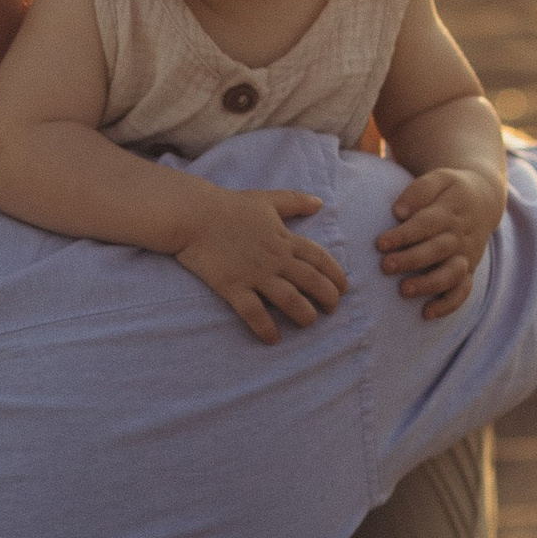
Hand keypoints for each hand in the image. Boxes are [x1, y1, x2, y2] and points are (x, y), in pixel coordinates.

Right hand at [166, 187, 346, 345]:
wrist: (193, 215)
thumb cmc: (229, 206)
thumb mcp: (267, 199)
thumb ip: (294, 201)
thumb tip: (319, 203)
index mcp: (284, 238)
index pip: (319, 259)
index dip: (335, 275)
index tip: (343, 289)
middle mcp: (275, 258)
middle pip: (311, 281)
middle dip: (327, 298)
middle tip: (332, 310)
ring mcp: (255, 274)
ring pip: (289, 299)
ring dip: (304, 314)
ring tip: (309, 323)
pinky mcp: (233, 286)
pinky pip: (253, 312)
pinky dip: (265, 327)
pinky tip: (273, 339)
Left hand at [378, 165, 503, 317]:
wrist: (484, 197)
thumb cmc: (450, 190)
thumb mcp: (439, 178)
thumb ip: (419, 191)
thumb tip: (399, 212)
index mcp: (450, 211)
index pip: (427, 223)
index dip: (405, 234)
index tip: (381, 243)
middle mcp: (460, 235)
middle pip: (437, 249)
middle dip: (412, 260)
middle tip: (386, 266)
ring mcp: (466, 255)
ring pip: (452, 273)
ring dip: (429, 284)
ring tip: (404, 290)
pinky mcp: (469, 270)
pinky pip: (463, 291)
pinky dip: (448, 304)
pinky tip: (427, 313)